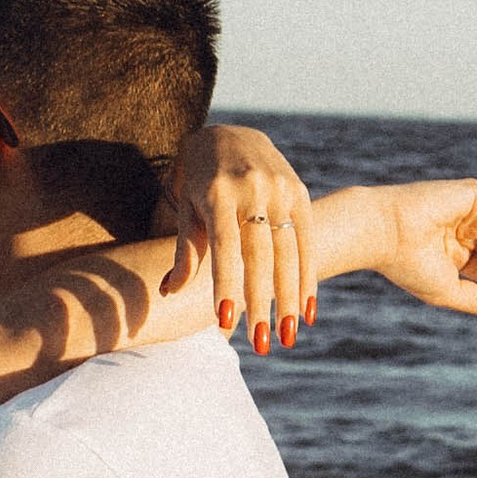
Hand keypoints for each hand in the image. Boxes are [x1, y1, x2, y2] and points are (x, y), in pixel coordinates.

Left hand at [156, 123, 316, 352]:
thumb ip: (183, 251)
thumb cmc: (198, 180)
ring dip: (289, 299)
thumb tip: (169, 292)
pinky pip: (306, 241)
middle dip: (261, 302)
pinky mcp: (299, 192)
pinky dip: (307, 279)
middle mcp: (253, 189)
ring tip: (287, 337)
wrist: (230, 132)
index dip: (226, 283)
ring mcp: (280, 189)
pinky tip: (307, 313)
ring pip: (287, 253)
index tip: (226, 320)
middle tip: (261, 344)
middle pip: (259, 255)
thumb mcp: (186, 208)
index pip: (224, 246)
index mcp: (218, 193)